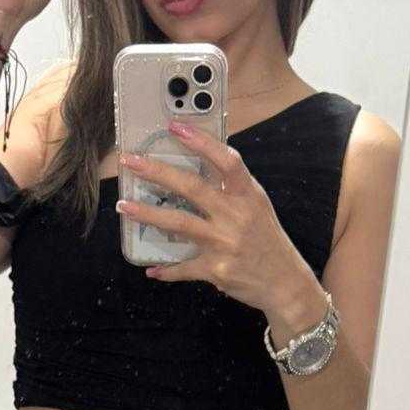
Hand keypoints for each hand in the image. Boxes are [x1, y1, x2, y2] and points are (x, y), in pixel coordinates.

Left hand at [117, 118, 324, 318]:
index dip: (201, 142)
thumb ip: (231, 188)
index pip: (226, 160)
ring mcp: (224, 242)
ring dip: (148, 214)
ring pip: (179, 223)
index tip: (175, 127)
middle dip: (157, 172)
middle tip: (131, 161)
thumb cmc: (266, 240)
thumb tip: (200, 165)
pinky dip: (166, 269)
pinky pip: (184, 267)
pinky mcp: (216, 269)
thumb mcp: (256, 206)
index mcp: (248, 195)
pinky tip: (152, 269)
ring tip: (124, 206)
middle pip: (192, 187)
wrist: (284, 282)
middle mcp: (236, 215)